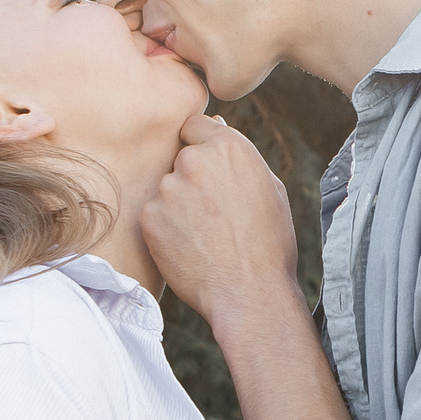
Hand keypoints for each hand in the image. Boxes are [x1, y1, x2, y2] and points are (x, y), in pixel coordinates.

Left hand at [143, 113, 303, 331]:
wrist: (250, 293)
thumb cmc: (269, 243)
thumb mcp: (270, 189)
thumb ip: (239, 156)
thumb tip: (216, 127)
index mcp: (229, 147)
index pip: (194, 125)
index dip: (201, 146)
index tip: (209, 170)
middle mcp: (195, 161)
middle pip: (181, 158)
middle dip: (193, 179)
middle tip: (215, 214)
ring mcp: (169, 189)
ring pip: (167, 189)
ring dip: (179, 205)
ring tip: (206, 235)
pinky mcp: (150, 218)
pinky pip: (155, 215)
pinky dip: (167, 229)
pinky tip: (191, 248)